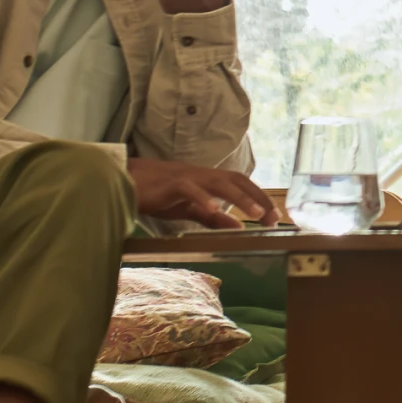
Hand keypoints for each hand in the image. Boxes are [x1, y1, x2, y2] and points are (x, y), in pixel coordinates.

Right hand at [128, 157, 273, 228]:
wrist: (126, 181)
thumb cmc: (159, 194)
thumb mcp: (190, 209)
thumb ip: (212, 218)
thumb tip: (237, 227)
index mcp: (209, 180)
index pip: (241, 184)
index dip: (260, 197)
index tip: (275, 216)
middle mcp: (202, 175)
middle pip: (237, 180)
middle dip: (258, 197)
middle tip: (273, 217)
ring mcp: (188, 177)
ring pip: (219, 183)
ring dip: (240, 197)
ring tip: (255, 213)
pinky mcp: (171, 183)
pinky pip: (190, 188)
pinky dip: (203, 198)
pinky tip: (213, 209)